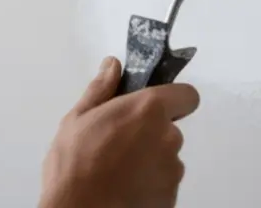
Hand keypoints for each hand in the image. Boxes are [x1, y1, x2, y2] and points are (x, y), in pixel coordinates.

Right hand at [39, 56, 199, 207]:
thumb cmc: (74, 164)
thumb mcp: (77, 119)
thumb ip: (101, 89)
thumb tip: (112, 65)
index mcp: (148, 109)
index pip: (187, 96)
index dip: (174, 100)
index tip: (152, 108)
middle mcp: (168, 136)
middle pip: (170, 128)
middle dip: (150, 134)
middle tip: (118, 144)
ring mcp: (172, 169)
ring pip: (166, 157)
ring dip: (150, 160)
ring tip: (118, 171)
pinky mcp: (171, 196)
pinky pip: (164, 182)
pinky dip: (150, 184)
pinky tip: (124, 188)